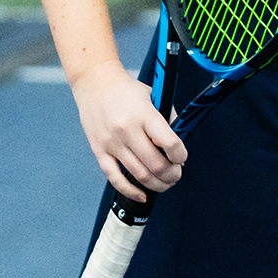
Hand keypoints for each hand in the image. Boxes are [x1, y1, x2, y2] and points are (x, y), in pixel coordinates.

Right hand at [71, 63, 185, 201]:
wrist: (94, 83)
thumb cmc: (126, 90)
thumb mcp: (153, 96)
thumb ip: (167, 118)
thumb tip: (178, 147)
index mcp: (144, 114)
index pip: (170, 143)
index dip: (181, 155)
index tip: (182, 157)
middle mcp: (127, 130)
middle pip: (156, 165)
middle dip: (172, 175)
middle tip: (177, 174)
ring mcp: (112, 143)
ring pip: (139, 175)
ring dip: (157, 185)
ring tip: (165, 183)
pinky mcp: (99, 151)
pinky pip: (115, 178)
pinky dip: (131, 191)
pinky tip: (142, 195)